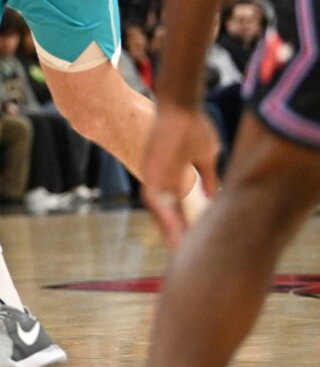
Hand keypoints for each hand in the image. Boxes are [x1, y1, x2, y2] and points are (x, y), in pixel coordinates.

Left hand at [142, 103, 220, 246]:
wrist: (178, 108)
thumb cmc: (191, 127)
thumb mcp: (205, 156)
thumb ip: (208, 176)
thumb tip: (215, 195)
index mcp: (177, 180)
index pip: (183, 209)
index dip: (191, 226)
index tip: (200, 244)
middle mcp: (164, 183)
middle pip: (171, 216)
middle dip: (180, 236)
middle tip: (190, 258)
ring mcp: (155, 179)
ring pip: (163, 215)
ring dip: (173, 234)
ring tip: (183, 255)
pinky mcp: (151, 174)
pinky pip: (157, 203)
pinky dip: (166, 220)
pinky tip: (176, 237)